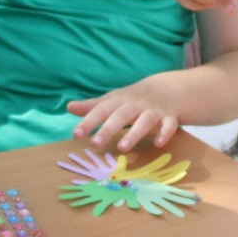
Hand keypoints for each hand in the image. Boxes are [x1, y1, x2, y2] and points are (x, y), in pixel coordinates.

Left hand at [66, 73, 185, 151]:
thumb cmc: (133, 99)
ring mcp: (153, 111)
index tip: (75, 134)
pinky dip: (164, 133)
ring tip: (122, 148)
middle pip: (120, 116)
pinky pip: (168, 125)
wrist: (167, 89)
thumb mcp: (112, 100)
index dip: (88, 122)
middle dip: (107, 129)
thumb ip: (92, 106)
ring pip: (144, 121)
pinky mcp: (169, 118)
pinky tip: (158, 143)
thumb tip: (69, 107)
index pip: (101, 110)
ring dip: (134, 133)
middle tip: (94, 144)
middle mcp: (135, 105)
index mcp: (119, 101)